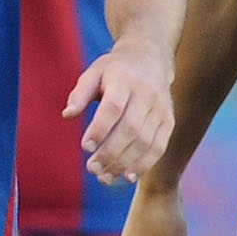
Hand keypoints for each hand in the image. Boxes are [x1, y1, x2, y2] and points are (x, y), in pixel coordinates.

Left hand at [66, 37, 174, 184]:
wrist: (150, 58)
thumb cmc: (114, 69)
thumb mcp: (93, 72)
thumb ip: (80, 93)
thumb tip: (68, 115)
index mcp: (124, 80)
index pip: (113, 108)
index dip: (100, 129)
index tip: (85, 147)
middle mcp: (146, 94)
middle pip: (130, 128)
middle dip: (110, 152)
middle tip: (92, 168)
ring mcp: (160, 109)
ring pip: (145, 141)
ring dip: (124, 163)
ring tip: (104, 177)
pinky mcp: (168, 121)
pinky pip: (159, 146)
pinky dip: (144, 164)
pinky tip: (127, 176)